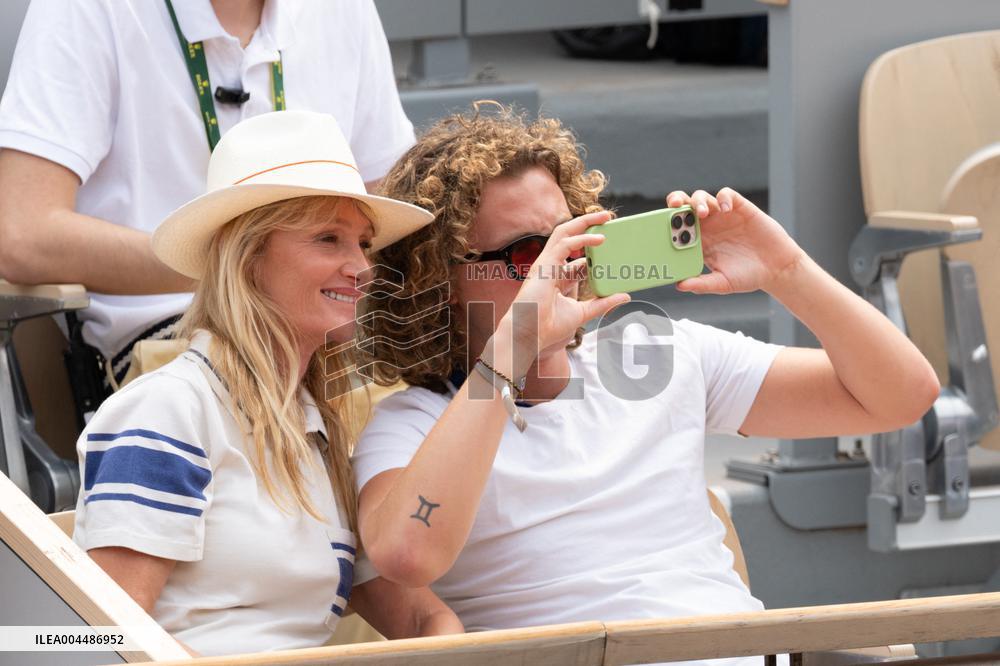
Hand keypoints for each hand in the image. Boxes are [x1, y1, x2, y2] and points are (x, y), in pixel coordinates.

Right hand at [504, 211, 629, 364]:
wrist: (530, 334)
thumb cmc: (548, 326)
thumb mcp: (583, 312)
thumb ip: (603, 303)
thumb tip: (624, 296)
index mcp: (558, 278)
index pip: (577, 259)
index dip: (593, 252)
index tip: (613, 248)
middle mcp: (552, 267)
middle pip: (569, 237)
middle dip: (587, 225)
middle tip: (607, 219)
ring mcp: (546, 263)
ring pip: (564, 232)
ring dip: (584, 222)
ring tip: (604, 218)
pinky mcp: (545, 264)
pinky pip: (565, 244)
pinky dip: (582, 239)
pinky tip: (599, 240)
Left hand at [666, 188, 805, 294]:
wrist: (777, 269)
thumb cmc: (748, 276)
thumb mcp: (722, 283)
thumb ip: (702, 284)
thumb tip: (680, 286)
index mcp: (699, 242)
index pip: (676, 227)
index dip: (667, 223)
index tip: (659, 226)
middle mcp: (708, 226)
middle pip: (685, 206)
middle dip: (677, 202)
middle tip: (674, 207)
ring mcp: (723, 216)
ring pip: (703, 197)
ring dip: (698, 201)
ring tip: (701, 212)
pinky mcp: (740, 208)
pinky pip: (727, 195)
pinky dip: (723, 198)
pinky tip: (725, 209)